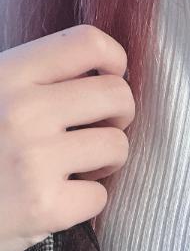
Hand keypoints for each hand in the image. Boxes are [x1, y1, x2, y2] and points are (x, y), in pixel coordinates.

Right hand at [0, 24, 134, 250]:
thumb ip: (34, 80)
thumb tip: (101, 70)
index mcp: (7, 75)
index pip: (88, 43)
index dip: (114, 61)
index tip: (109, 78)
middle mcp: (22, 112)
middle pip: (117, 95)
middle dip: (118, 116)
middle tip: (95, 131)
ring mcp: (34, 160)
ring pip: (117, 146)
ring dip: (104, 161)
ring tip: (75, 167)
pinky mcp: (44, 206)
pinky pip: (100, 196)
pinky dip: (83, 202)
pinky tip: (57, 198)